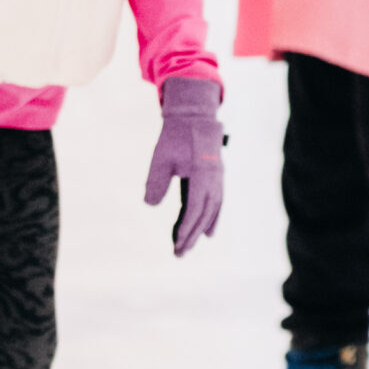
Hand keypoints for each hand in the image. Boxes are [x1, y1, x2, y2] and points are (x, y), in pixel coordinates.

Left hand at [145, 75, 225, 256]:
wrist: (194, 115)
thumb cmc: (175, 136)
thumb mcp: (160, 158)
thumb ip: (155, 182)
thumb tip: (150, 205)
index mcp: (202, 175)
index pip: (194, 210)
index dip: (185, 230)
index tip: (176, 245)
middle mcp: (214, 180)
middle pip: (205, 214)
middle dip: (192, 235)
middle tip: (179, 253)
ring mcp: (217, 178)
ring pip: (212, 210)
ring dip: (201, 228)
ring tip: (191, 245)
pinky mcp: (215, 176)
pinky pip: (216, 202)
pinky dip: (212, 217)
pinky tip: (207, 230)